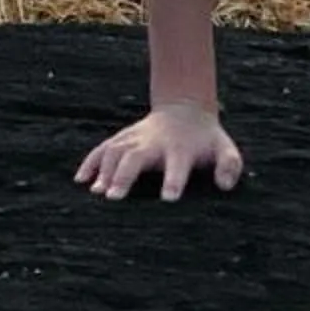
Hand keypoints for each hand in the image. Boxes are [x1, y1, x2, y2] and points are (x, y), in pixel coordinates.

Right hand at [77, 99, 244, 201]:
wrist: (185, 111)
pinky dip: (90, 162)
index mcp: (180, 148)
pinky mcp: (123, 138)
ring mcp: (135, 138)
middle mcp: (154, 142)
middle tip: (114, 198)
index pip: (178, 164)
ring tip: (96, 194)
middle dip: (125, 176)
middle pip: (136, 156)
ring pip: (115, 151)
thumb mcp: (225, 149)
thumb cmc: (206, 141)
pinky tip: (80, 180)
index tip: (168, 200)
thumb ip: (230, 165)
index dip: (174, 180)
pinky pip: (103, 148)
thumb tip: (225, 185)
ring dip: (104, 170)